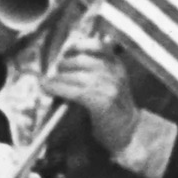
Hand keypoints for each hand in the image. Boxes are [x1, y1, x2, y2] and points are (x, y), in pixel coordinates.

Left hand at [43, 29, 138, 154]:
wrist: (130, 131)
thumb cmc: (115, 108)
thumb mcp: (111, 83)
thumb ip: (96, 71)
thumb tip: (65, 60)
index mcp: (118, 66)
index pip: (98, 46)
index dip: (79, 45)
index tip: (66, 50)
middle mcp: (115, 73)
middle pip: (82, 60)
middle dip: (63, 65)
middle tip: (54, 72)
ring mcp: (110, 88)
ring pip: (75, 76)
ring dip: (56, 78)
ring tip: (47, 82)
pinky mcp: (102, 103)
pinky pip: (74, 92)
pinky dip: (58, 89)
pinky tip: (48, 89)